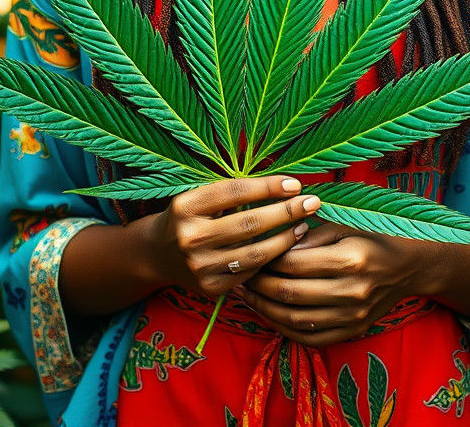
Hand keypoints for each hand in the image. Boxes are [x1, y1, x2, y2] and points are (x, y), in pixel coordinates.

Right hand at [149, 175, 320, 299]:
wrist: (156, 256)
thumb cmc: (189, 217)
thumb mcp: (199, 197)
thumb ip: (232, 192)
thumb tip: (283, 184)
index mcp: (186, 206)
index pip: (233, 192)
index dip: (267, 186)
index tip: (295, 183)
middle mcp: (190, 237)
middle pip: (249, 222)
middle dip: (286, 211)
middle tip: (312, 202)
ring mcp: (200, 266)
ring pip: (255, 252)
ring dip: (286, 238)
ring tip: (304, 225)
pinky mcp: (210, 287)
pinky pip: (250, 272)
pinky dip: (271, 259)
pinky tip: (286, 247)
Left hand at [238, 220, 432, 345]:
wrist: (406, 268)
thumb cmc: (371, 239)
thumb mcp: (343, 226)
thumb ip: (310, 236)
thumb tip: (276, 242)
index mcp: (349, 259)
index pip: (294, 264)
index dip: (267, 260)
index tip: (251, 254)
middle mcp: (351, 291)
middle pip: (291, 293)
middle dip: (259, 285)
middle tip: (242, 276)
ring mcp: (352, 316)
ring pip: (296, 319)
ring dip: (265, 309)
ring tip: (248, 296)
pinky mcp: (352, 331)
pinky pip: (311, 338)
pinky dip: (285, 330)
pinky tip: (270, 315)